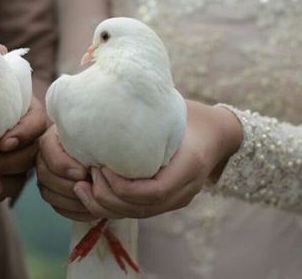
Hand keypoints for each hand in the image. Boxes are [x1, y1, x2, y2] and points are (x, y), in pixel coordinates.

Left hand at [0, 96, 48, 200]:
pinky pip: (9, 189)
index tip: (3, 142)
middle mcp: (30, 136)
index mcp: (29, 112)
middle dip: (5, 161)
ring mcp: (21, 158)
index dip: (24, 134)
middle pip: (31, 154)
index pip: (38, 123)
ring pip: (21, 176)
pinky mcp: (9, 178)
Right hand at [35, 124, 93, 220]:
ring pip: (49, 194)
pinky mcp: (54, 193)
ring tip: (93, 199)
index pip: (47, 150)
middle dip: (68, 185)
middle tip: (90, 187)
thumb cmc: (101, 137)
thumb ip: (89, 138)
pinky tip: (91, 209)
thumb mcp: (95, 133)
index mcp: (51, 137)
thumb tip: (92, 156)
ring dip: (72, 201)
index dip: (63, 165)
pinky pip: (58, 207)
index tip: (83, 172)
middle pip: (45, 175)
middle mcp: (44, 157)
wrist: (108, 149)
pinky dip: (75, 211)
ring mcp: (47, 177)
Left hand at [37, 101, 241, 220]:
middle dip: (107, 197)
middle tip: (86, 175)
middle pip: (140, 209)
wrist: (219, 133)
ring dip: (105, 205)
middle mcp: (185, 189)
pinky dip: (114, 205)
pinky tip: (94, 191)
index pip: (153, 191)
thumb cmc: (190, 114)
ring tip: (82, 187)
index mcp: (190, 165)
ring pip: (137, 215)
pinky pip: (138, 211)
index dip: (122, 186)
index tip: (101, 166)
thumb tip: (104, 87)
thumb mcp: (173, 107)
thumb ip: (147, 108)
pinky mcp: (167, 202)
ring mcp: (177, 199)